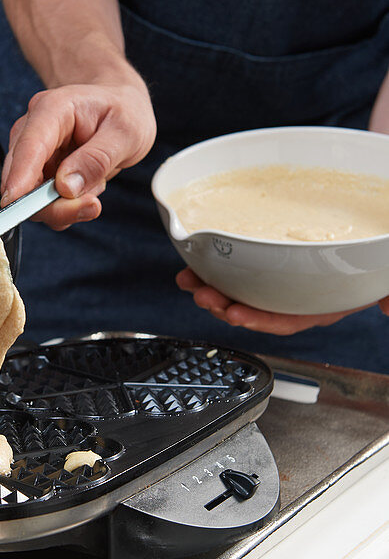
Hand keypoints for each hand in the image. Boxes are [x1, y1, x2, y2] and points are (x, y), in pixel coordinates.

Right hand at [0, 80, 155, 229]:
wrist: (122, 107)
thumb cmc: (124, 111)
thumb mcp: (125, 133)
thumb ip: (97, 159)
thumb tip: (66, 187)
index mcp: (53, 109)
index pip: (29, 146)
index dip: (20, 176)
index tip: (14, 200)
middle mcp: (33, 130)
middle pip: (23, 179)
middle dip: (53, 204)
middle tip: (92, 205)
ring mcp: (33, 153)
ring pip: (30, 198)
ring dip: (65, 205)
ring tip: (97, 182)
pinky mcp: (37, 172)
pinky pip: (43, 204)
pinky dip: (66, 205)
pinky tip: (87, 186)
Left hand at [176, 268, 388, 334]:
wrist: (368, 237)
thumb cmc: (371, 260)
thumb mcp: (383, 275)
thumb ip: (388, 291)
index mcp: (319, 304)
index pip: (287, 319)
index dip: (260, 320)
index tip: (236, 314)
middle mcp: (294, 296)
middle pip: (254, 308)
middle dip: (223, 306)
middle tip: (201, 293)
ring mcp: (277, 280)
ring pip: (239, 291)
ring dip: (211, 289)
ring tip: (189, 281)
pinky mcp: (263, 261)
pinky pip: (235, 271)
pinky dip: (214, 270)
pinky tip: (196, 266)